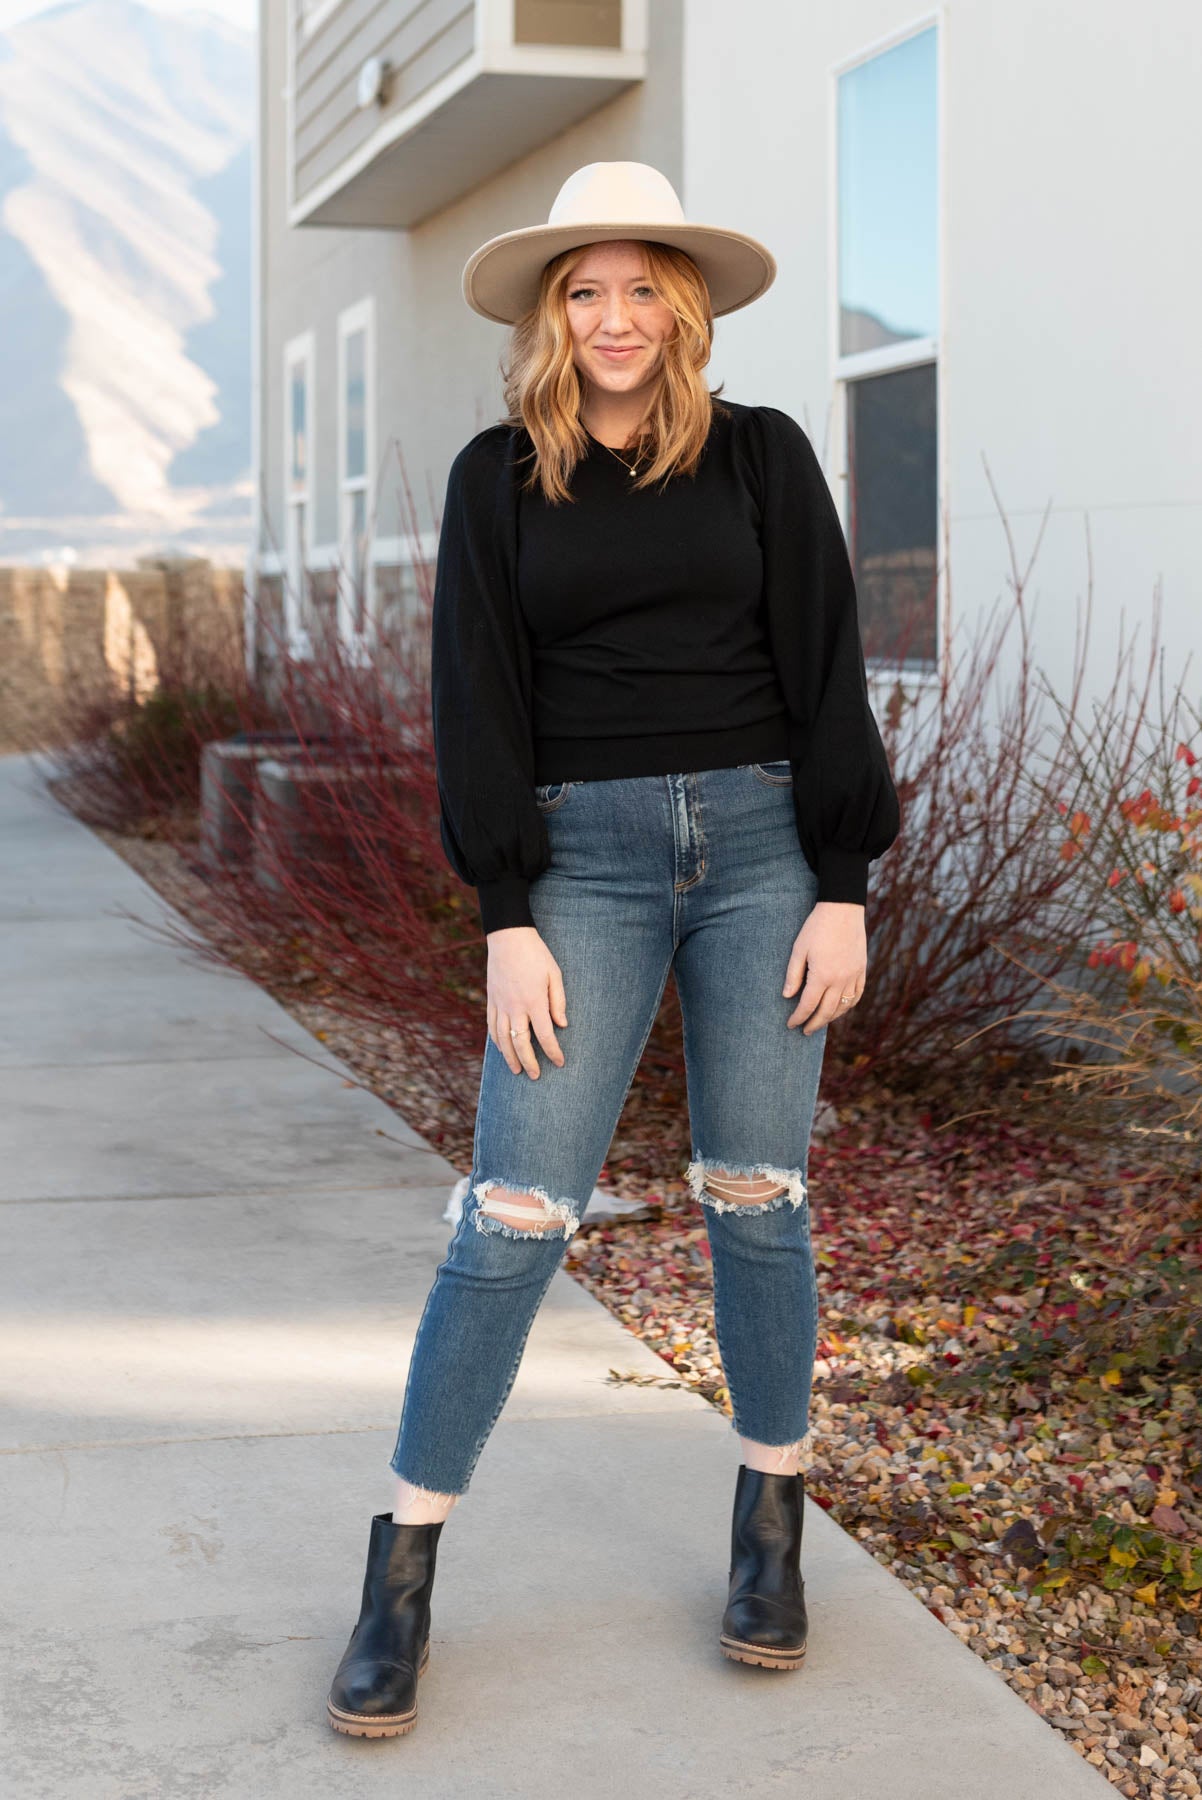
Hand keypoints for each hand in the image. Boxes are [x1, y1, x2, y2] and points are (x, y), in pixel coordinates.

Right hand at [485, 926, 567, 1077]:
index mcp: (534, 1001)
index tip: (559, 1062)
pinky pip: (492, 1026)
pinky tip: (503, 1050)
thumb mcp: (554, 975)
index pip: (545, 1035)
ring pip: (503, 1039)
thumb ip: (558, 1001)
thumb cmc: (536, 955)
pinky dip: (497, 1041)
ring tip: (517, 1070)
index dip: (552, 1052)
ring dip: (510, 1057)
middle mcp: (515, 1006)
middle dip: (529, 1062)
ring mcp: (500, 1004)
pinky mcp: (491, 1000)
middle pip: (521, 1043)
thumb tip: (562, 1025)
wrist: (508, 937)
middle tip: (535, 1076)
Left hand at [783, 901, 866, 1033]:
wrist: (843, 909)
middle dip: (814, 1024)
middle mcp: (840, 980)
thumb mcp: (798, 950)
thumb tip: (787, 996)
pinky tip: (840, 1009)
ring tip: (820, 1022)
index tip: (790, 1024)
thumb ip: (793, 975)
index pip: (808, 1005)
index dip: (798, 1017)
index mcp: (822, 976)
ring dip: (831, 1018)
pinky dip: (848, 1006)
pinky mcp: (862, 970)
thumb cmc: (816, 927)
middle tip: (804, 1031)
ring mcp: (854, 976)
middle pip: (826, 1012)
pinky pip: (857, 995)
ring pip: (843, 1006)